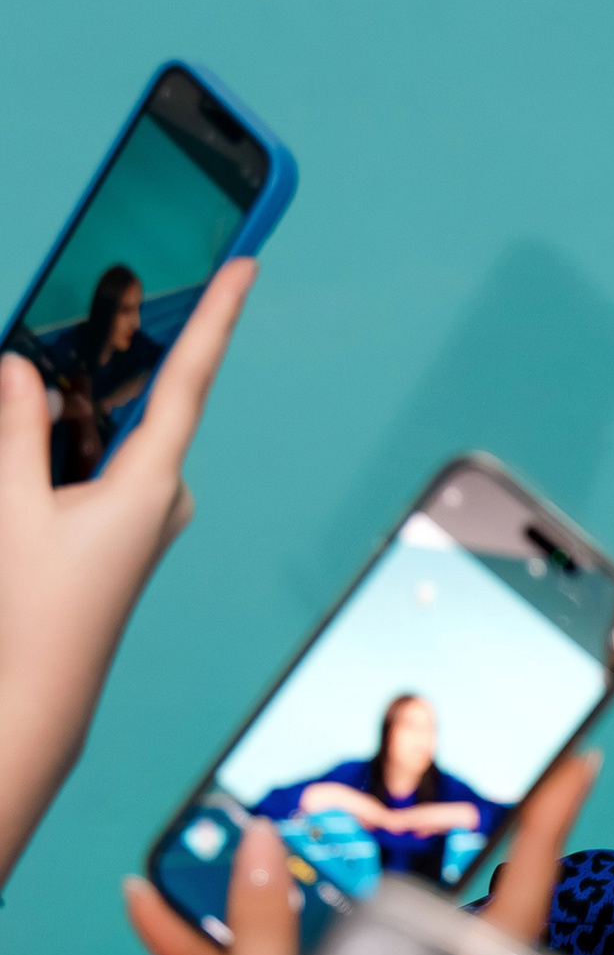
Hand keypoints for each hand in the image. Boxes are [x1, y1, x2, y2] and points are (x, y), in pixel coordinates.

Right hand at [0, 259, 256, 888]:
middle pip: (145, 399)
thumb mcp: (9, 506)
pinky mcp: (126, 532)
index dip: (217, 314)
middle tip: (106, 296)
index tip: (247, 260)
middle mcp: (162, 496)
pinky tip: (41, 421)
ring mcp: (148, 516)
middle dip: (114, 354)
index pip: (189, 378)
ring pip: (117, 433)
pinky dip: (75, 437)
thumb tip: (18, 364)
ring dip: (82, 404)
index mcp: (148, 483)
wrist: (39, 693)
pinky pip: (105, 461)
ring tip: (37, 370)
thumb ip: (14, 428)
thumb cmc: (30, 607)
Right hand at [125, 748, 601, 954]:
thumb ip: (262, 945)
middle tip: (420, 754)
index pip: (512, 910)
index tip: (581, 763)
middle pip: (425, 911)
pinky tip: (151, 908)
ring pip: (337, 940)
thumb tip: (253, 845)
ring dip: (276, 890)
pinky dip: (209, 952)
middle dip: (408, 836)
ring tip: (243, 820)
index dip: (544, 834)